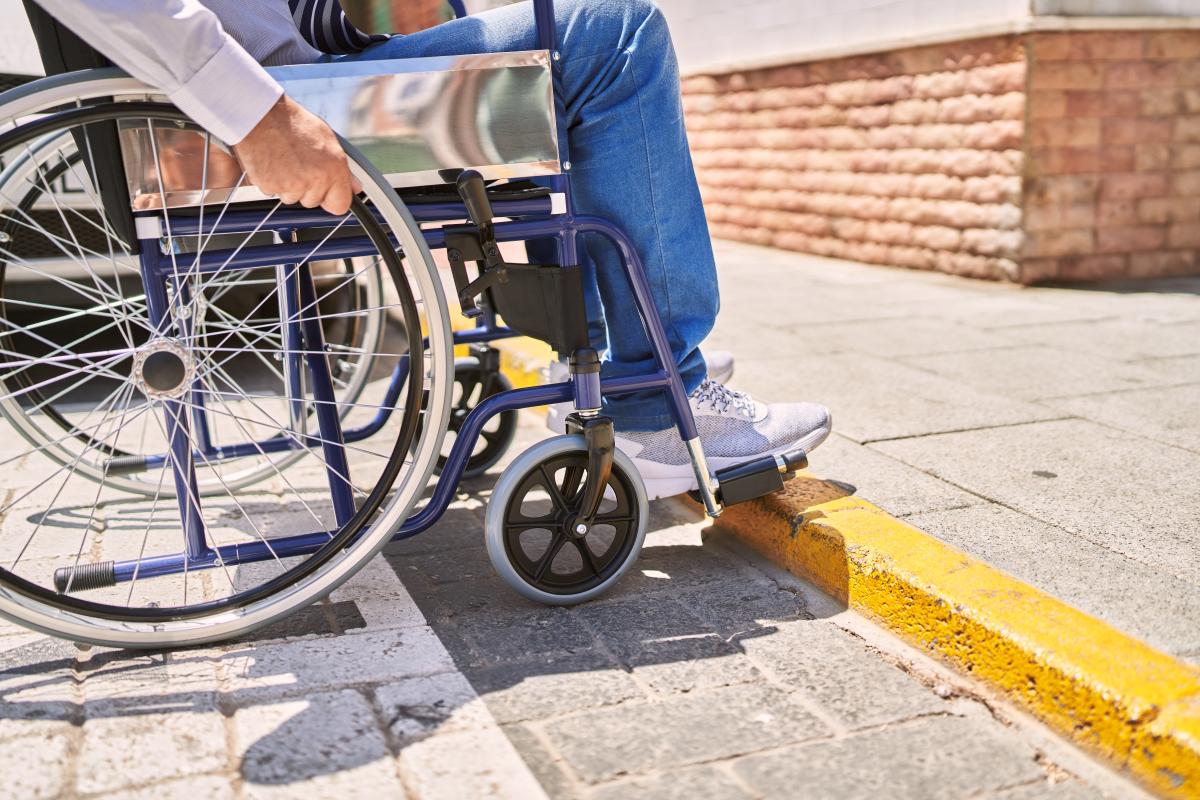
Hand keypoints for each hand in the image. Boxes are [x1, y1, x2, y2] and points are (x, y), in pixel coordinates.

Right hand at [233, 95, 362, 215]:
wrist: (261, 115)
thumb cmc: (294, 124)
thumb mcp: (327, 140)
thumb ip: (343, 169)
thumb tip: (356, 188)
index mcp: (334, 169)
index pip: (340, 206)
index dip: (332, 200)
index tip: (326, 194)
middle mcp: (315, 179)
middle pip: (313, 201)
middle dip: (307, 188)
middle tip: (298, 163)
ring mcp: (292, 185)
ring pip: (292, 198)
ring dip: (288, 185)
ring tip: (284, 160)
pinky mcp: (271, 186)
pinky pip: (273, 192)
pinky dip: (271, 181)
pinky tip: (272, 162)